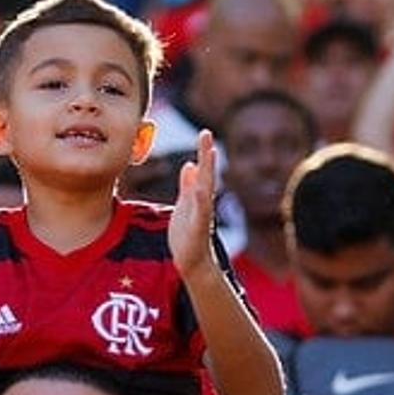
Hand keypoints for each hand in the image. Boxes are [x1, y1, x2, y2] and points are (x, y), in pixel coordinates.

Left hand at [168, 130, 219, 277]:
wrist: (192, 261)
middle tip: (206, 134)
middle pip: (207, 174)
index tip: (205, 133)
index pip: (203, 171)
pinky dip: (201, 200)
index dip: (204, 153)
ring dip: (208, 172)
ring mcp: (202, 214)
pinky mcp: (198, 229)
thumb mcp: (185, 205)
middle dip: (206, 154)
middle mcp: (203, 202)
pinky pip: (201, 212)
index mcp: (198, 196)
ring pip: (207, 189)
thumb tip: (190, 165)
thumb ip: (188, 186)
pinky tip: (200, 188)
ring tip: (208, 153)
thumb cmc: (188, 234)